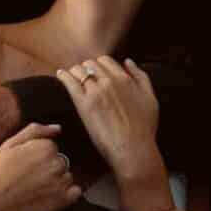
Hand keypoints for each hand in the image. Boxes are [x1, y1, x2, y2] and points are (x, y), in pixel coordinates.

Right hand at [0, 123, 81, 210]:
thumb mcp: (9, 144)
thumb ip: (35, 131)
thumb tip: (57, 128)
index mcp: (44, 147)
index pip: (51, 147)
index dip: (37, 158)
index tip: (24, 167)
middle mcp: (55, 163)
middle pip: (60, 162)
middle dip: (48, 169)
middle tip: (28, 181)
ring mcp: (59, 184)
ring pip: (66, 177)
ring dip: (56, 183)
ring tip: (35, 191)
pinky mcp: (61, 203)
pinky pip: (75, 193)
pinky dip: (66, 195)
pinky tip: (48, 199)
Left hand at [56, 55, 160, 183]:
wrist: (133, 150)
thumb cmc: (144, 129)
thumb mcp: (150, 98)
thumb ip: (141, 77)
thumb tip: (128, 61)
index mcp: (124, 78)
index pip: (105, 61)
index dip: (99, 65)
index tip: (95, 72)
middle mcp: (109, 81)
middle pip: (91, 64)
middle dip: (86, 68)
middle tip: (83, 77)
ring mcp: (96, 92)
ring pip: (79, 71)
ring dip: (75, 72)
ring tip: (71, 76)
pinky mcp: (84, 105)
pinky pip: (70, 83)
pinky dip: (64, 76)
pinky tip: (60, 75)